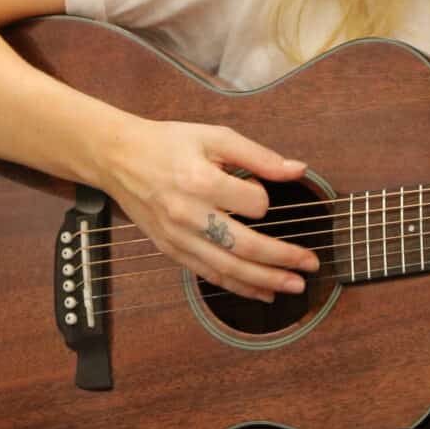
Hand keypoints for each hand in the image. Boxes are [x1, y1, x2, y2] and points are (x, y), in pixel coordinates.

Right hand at [98, 119, 316, 300]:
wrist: (118, 158)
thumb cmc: (167, 143)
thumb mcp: (214, 136)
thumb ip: (258, 155)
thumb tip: (298, 169)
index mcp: (200, 180)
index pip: (253, 202)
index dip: (265, 199)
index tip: (261, 192)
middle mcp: (188, 214)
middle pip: (245, 246)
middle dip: (283, 258)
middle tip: (311, 264)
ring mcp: (177, 237)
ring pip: (228, 268)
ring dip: (265, 281)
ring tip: (294, 286)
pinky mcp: (170, 249)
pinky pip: (208, 275)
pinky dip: (237, 286)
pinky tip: (261, 292)